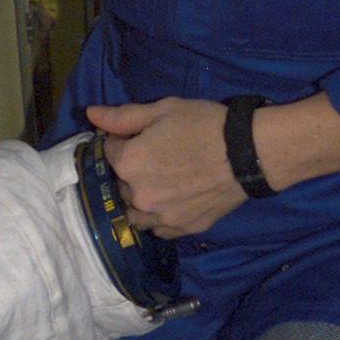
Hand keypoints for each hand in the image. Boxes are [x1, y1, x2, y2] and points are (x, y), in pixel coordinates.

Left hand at [86, 98, 239, 237]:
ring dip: (139, 199)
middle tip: (157, 157)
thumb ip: (123, 117)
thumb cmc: (205, 125)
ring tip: (161, 184)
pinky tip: (172, 202)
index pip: (108, 151)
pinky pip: (158, 229)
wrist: (249, 153)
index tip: (141, 136)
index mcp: (128, 163)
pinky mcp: (182, 229)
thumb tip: (90, 114)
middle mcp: (137, 196)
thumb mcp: (163, 110)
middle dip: (130, 171)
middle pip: (119, 184)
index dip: (122, 141)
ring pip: (135, 212)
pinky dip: (159, 218)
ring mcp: (160, 217)